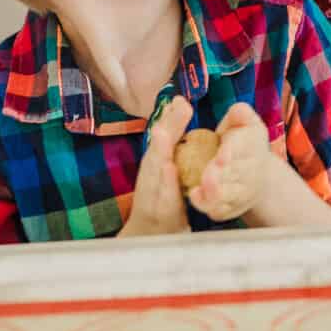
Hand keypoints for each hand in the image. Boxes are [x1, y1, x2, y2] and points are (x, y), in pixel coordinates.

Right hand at [120, 95, 190, 237]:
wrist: (150, 232)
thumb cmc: (161, 194)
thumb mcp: (166, 164)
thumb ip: (172, 137)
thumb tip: (179, 104)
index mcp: (156, 159)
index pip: (163, 134)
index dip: (170, 116)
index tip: (180, 98)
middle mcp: (151, 171)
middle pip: (159, 146)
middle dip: (168, 126)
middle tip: (178, 106)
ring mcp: (152, 190)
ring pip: (155, 167)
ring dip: (159, 149)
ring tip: (163, 133)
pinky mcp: (157, 208)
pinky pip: (161, 193)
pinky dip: (164, 181)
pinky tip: (169, 169)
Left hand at [186, 103, 273, 222]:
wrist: (256, 173)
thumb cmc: (244, 141)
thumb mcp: (246, 122)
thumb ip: (241, 114)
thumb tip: (238, 110)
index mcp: (254, 146)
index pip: (244, 148)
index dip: (232, 152)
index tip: (221, 156)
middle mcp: (253, 172)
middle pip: (237, 175)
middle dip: (220, 176)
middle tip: (206, 176)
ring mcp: (244, 193)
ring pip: (230, 197)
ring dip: (214, 195)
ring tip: (196, 191)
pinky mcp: (233, 208)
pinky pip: (222, 210)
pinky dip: (209, 207)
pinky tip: (196, 199)